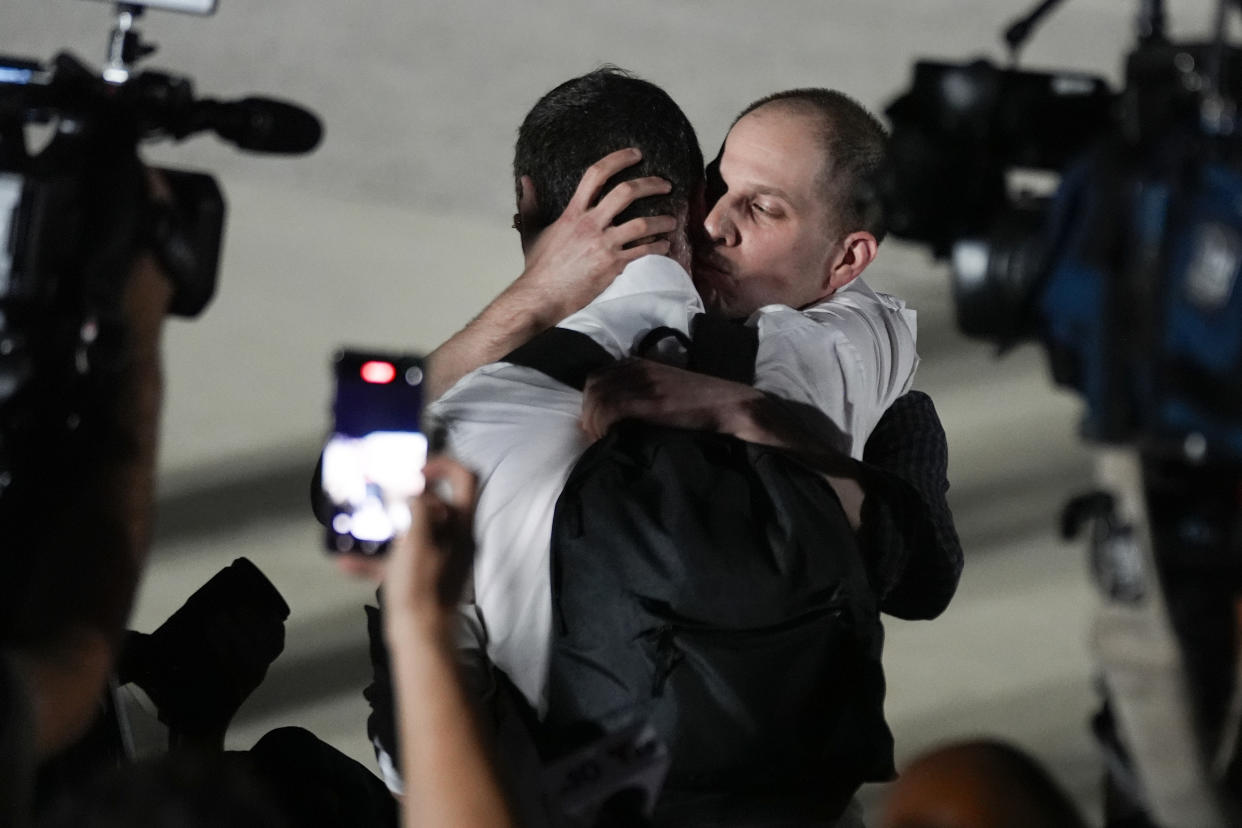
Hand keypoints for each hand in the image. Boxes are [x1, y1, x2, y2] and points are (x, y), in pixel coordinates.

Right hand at [337, 457, 478, 638]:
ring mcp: (438, 558)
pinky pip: (397, 561)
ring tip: (362, 520)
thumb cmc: (421, 587)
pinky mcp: (420, 577)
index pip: (464, 479)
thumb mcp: (417, 541)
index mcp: (460, 525)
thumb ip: (417, 509)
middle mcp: (454, 538)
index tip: (415, 471)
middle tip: (384, 492)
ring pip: (413, 531)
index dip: (442, 465)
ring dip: (388, 524)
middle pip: (437, 502)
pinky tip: (345, 563)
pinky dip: (374, 559)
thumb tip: (412, 486)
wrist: (420, 637)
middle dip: (408, 494)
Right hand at [515, 148, 678, 319]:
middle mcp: (590, 224)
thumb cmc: (537, 266)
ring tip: (672, 221)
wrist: (541, 296)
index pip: (596, 175)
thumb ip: (530, 203)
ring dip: (663, 220)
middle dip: (651, 184)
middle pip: (626, 192)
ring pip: (642, 223)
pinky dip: (659, 247)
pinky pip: (643, 251)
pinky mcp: (613, 265)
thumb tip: (525, 180)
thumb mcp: (532, 230)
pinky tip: (664, 245)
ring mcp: (603, 244)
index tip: (636, 154)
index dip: (618, 159)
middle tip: (665, 185)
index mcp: (573, 212)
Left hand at [581, 359, 763, 441]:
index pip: (596, 378)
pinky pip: (612, 410)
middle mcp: (637, 368)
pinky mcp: (652, 400)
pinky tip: (612, 439)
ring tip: (604, 441)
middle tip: (596, 436)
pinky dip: (605, 427)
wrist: (730, 406)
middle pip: (593, 388)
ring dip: (595, 424)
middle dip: (589, 414)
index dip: (590, 402)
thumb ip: (640, 391)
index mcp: (638, 363)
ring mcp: (644, 383)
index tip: (595, 424)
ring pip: (599, 400)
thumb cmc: (699, 403)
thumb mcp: (664, 388)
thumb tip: (613, 413)